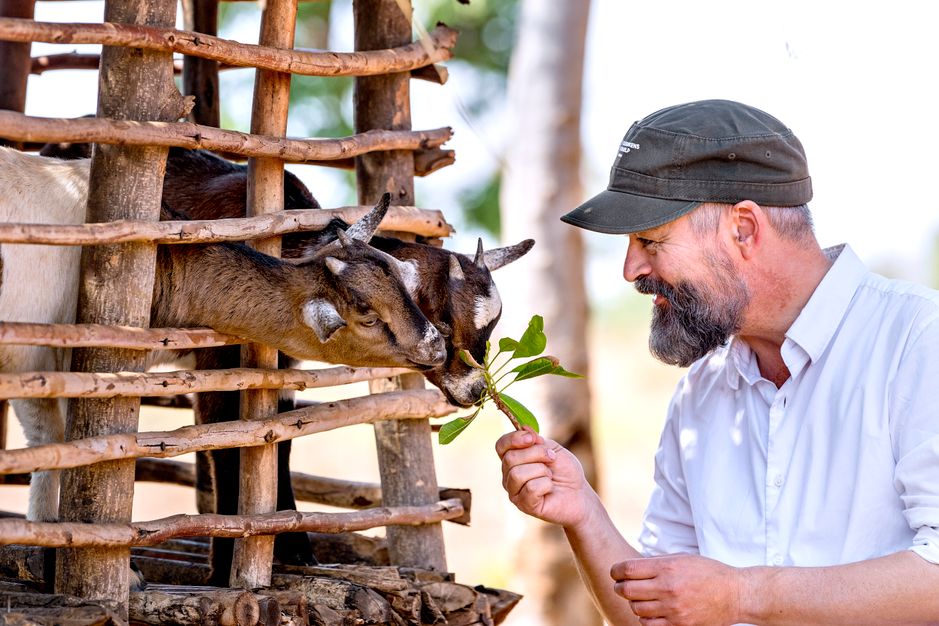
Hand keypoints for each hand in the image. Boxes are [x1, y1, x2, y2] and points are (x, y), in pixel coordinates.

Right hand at [495, 427, 591, 527]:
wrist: (579, 493)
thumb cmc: (565, 471)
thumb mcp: (553, 449)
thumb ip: (537, 440)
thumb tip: (524, 428)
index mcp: (513, 460)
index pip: (501, 446)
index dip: (513, 439)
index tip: (531, 438)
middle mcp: (509, 476)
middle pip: (510, 458)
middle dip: (536, 454)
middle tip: (551, 458)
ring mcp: (514, 492)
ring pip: (517, 474)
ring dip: (541, 470)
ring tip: (550, 476)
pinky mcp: (524, 505)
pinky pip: (530, 488)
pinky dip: (546, 485)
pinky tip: (550, 488)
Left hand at [610, 554, 745, 625]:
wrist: (735, 595)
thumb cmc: (708, 572)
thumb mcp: (682, 558)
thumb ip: (656, 563)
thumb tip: (631, 568)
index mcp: (667, 567)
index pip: (628, 570)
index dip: (616, 571)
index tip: (615, 572)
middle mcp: (668, 588)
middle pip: (627, 590)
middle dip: (620, 587)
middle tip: (621, 586)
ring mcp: (673, 609)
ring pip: (636, 609)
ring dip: (633, 603)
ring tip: (640, 598)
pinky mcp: (679, 625)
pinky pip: (649, 624)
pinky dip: (645, 618)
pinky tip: (650, 611)